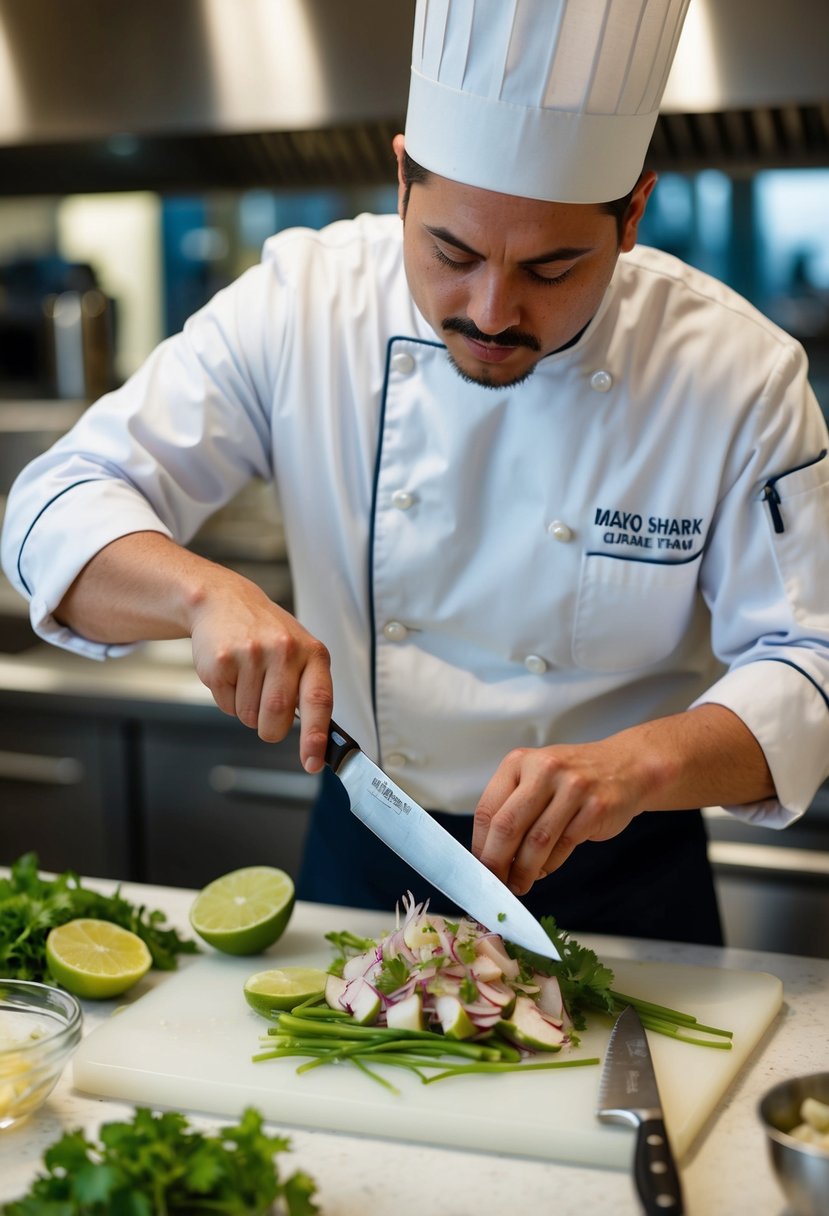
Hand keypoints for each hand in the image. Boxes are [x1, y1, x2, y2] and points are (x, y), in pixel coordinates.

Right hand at [188, 567, 332, 772]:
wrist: (223, 600)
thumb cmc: (267, 632)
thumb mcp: (299, 651)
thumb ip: (309, 690)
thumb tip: (318, 743)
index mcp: (312, 653)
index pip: (319, 700)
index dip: (315, 736)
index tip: (312, 762)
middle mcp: (284, 650)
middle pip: (277, 717)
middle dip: (270, 728)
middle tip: (267, 710)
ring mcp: (251, 654)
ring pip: (249, 716)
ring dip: (248, 711)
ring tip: (248, 678)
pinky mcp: (221, 661)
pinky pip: (226, 705)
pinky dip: (228, 699)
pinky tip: (231, 672)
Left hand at [470, 738, 647, 895]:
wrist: (626, 767)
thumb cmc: (571, 779)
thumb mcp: (535, 778)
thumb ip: (511, 807)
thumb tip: (488, 854)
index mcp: (519, 762)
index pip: (488, 810)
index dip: (480, 845)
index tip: (479, 867)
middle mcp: (544, 770)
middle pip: (508, 827)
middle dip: (497, 863)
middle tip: (494, 884)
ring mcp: (572, 788)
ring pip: (537, 842)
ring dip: (523, 871)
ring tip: (518, 884)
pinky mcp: (595, 808)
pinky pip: (563, 846)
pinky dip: (549, 865)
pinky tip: (542, 870)